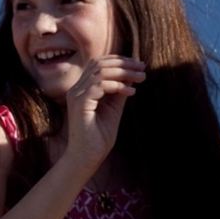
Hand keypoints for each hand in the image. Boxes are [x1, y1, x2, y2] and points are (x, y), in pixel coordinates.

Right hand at [64, 55, 145, 169]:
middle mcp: (77, 89)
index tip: (139, 65)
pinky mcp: (80, 104)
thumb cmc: (99, 137)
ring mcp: (76, 96)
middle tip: (143, 68)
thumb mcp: (114, 110)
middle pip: (100, 64)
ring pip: (100, 72)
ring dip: (124, 73)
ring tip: (141, 78)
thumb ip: (119, 92)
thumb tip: (131, 76)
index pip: (99, 64)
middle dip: (124, 63)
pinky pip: (100, 86)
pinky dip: (117, 86)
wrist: (87, 158)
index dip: (119, 60)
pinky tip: (131, 92)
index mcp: (83, 88)